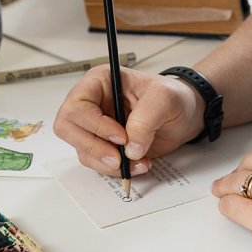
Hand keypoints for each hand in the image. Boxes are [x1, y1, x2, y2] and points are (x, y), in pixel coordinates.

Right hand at [53, 66, 203, 176]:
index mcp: (99, 82)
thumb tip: (130, 146)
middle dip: (93, 147)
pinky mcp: (103, 146)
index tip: (121, 136)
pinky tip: (138, 164)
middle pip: (67, 129)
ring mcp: (95, 127)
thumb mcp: (165, 98)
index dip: (95, 125)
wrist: (184, 116)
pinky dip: (116, 170)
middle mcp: (92, 104)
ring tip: (138, 161)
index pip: (77, 105)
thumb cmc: (173, 97)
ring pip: (82, 150)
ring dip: (108, 163)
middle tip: (119, 157)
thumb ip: (146, 119)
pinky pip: (97, 163)